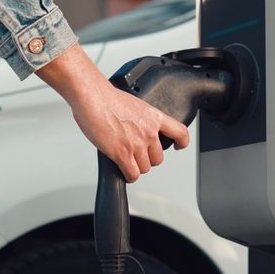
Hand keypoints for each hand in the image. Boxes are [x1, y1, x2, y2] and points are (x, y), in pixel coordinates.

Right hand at [36, 45, 189, 181]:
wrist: (93, 97)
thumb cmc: (106, 98)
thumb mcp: (134, 104)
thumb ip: (140, 119)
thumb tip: (136, 129)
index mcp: (154, 117)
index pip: (179, 132)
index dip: (181, 142)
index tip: (177, 146)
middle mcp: (148, 131)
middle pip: (158, 158)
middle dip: (147, 159)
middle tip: (136, 155)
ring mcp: (136, 144)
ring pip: (145, 168)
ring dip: (136, 167)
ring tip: (127, 161)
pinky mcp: (122, 153)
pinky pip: (132, 174)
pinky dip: (129, 176)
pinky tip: (124, 171)